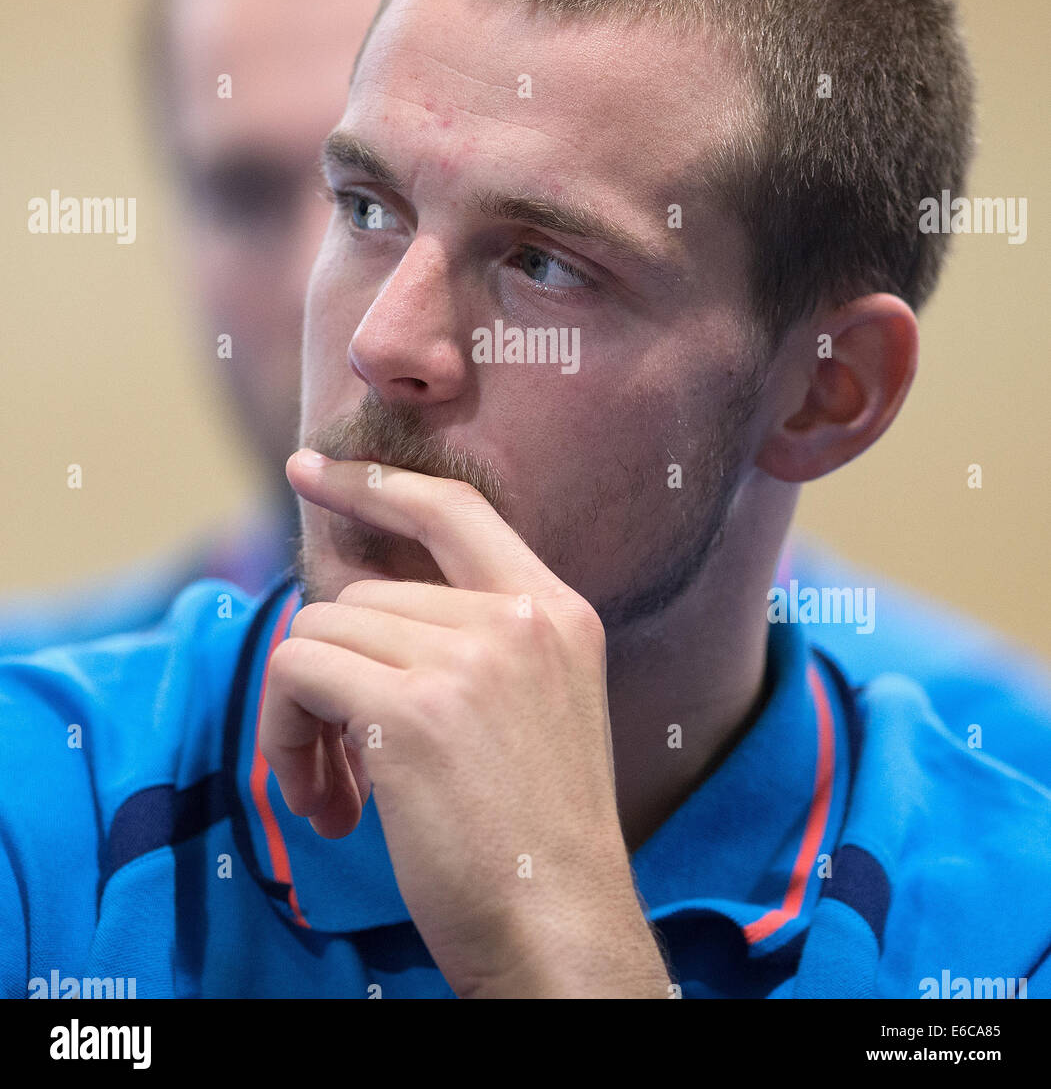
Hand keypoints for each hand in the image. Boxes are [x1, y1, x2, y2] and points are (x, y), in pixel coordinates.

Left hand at [258, 450, 669, 997]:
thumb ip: (472, 646)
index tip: (311, 469)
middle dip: (337, 674)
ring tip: (341, 795)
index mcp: (557, 612)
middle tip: (344, 767)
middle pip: (365, 594)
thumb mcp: (537, 710)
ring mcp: (467, 658)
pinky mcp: (411, 710)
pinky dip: (286, 734)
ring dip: (307, 716)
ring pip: (323, 632)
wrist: (563, 927)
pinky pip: (299, 675)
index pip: (456, 509)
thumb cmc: (541, 839)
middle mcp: (518, 619)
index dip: (377, 482)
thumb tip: (356, 616)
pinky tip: (330, 805)